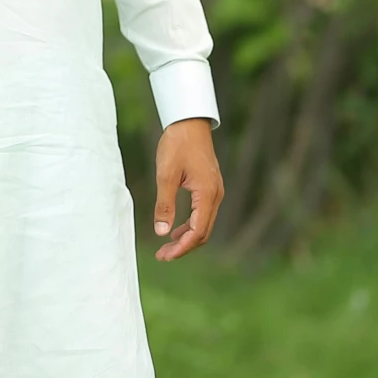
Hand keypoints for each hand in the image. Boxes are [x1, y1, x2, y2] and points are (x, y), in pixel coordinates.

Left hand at [153, 118, 223, 262]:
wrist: (189, 122)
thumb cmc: (177, 144)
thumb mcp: (165, 175)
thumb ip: (164, 205)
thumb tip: (161, 232)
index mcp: (207, 194)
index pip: (197, 232)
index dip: (181, 248)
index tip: (164, 255)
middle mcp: (215, 195)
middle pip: (203, 233)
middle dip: (183, 247)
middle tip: (162, 256)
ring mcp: (215, 191)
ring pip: (204, 224)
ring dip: (187, 238)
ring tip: (167, 246)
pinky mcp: (210, 187)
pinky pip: (203, 214)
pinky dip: (190, 225)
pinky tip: (176, 229)